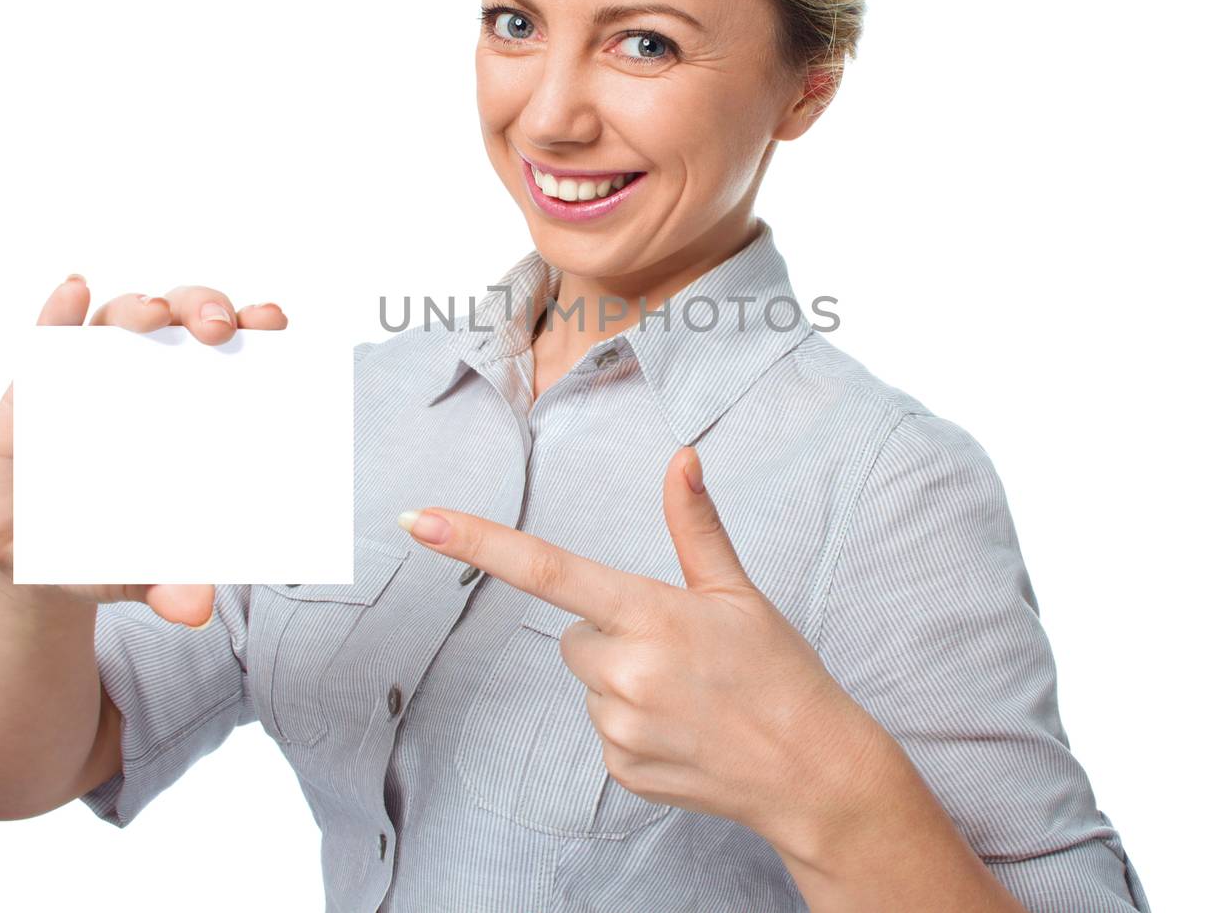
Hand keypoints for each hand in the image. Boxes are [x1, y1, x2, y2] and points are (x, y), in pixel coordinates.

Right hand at [0, 274, 287, 627]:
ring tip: (151, 316)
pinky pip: (48, 337)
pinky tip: (71, 290)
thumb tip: (194, 609)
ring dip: (138, 309)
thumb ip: (168, 585)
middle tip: (217, 329)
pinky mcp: (35, 386)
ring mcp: (91, 374)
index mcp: (197, 404)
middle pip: (183, 319)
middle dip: (204, 310)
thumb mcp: (140, 572)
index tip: (274, 322)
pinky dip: (59, 310)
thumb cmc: (108, 549)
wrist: (34, 564)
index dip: (258, 326)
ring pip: (121, 320)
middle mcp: (150, 375)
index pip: (237, 347)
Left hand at [395, 445, 879, 839]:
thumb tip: (681, 458)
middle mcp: (625, 671)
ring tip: (687, 694)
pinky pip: (604, 727)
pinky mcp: (619, 768)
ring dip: (623, 680)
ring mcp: (619, 726)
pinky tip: (682, 728)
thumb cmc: (780, 673)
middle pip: (572, 633)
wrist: (812, 772)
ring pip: (588, 680)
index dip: (475, 542)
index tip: (418, 520)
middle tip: (677, 651)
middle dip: (611, 632)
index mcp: (651, 615)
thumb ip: (695, 525)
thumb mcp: (738, 593)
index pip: (546, 569)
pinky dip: (634, 723)